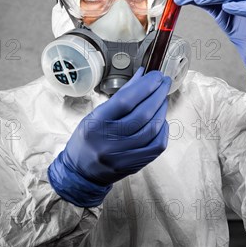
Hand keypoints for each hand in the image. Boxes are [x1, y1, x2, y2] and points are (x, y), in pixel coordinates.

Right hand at [48, 68, 170, 206]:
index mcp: (97, 123)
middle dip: (158, 94)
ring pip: (152, 129)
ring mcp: (122, 155)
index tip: (156, 75)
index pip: (125, 101)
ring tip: (162, 99)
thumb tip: (142, 75)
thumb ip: (122, 95)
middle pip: (142, 114)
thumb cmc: (89, 137)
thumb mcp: (97, 114)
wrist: (81, 171)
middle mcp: (109, 140)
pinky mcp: (133, 165)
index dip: (145, 86)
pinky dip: (163, 130)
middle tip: (164, 83)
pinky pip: (157, 145)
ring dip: (161, 110)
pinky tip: (161, 120)